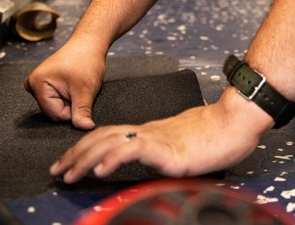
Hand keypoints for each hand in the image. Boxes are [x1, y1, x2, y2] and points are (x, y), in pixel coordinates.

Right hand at [24, 39, 105, 129]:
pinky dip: (67, 96)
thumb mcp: (86, 89)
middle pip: (53, 112)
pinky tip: (72, 84)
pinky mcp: (44, 85)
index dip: (72, 110)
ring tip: (75, 84)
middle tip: (78, 88)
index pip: (55, 114)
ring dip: (69, 100)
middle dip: (70, 105)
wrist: (89, 43)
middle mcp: (32, 85)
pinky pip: (56, 100)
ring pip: (56, 107)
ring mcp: (37, 85)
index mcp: (37, 84)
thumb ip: (82, 111)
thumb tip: (85, 128)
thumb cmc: (86, 60)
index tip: (80, 94)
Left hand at [50, 86, 273, 180]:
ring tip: (70, 172)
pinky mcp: (168, 150)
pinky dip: (114, 158)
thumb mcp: (181, 146)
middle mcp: (149, 132)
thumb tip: (148, 167)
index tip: (68, 161)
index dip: (84, 147)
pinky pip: (135, 150)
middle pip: (102, 136)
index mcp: (151, 132)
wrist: (237, 123)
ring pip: (112, 141)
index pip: (109, 135)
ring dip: (86, 158)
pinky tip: (102, 169)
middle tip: (57, 170)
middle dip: (75, 154)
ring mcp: (157, 140)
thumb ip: (162, 153)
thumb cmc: (217, 136)